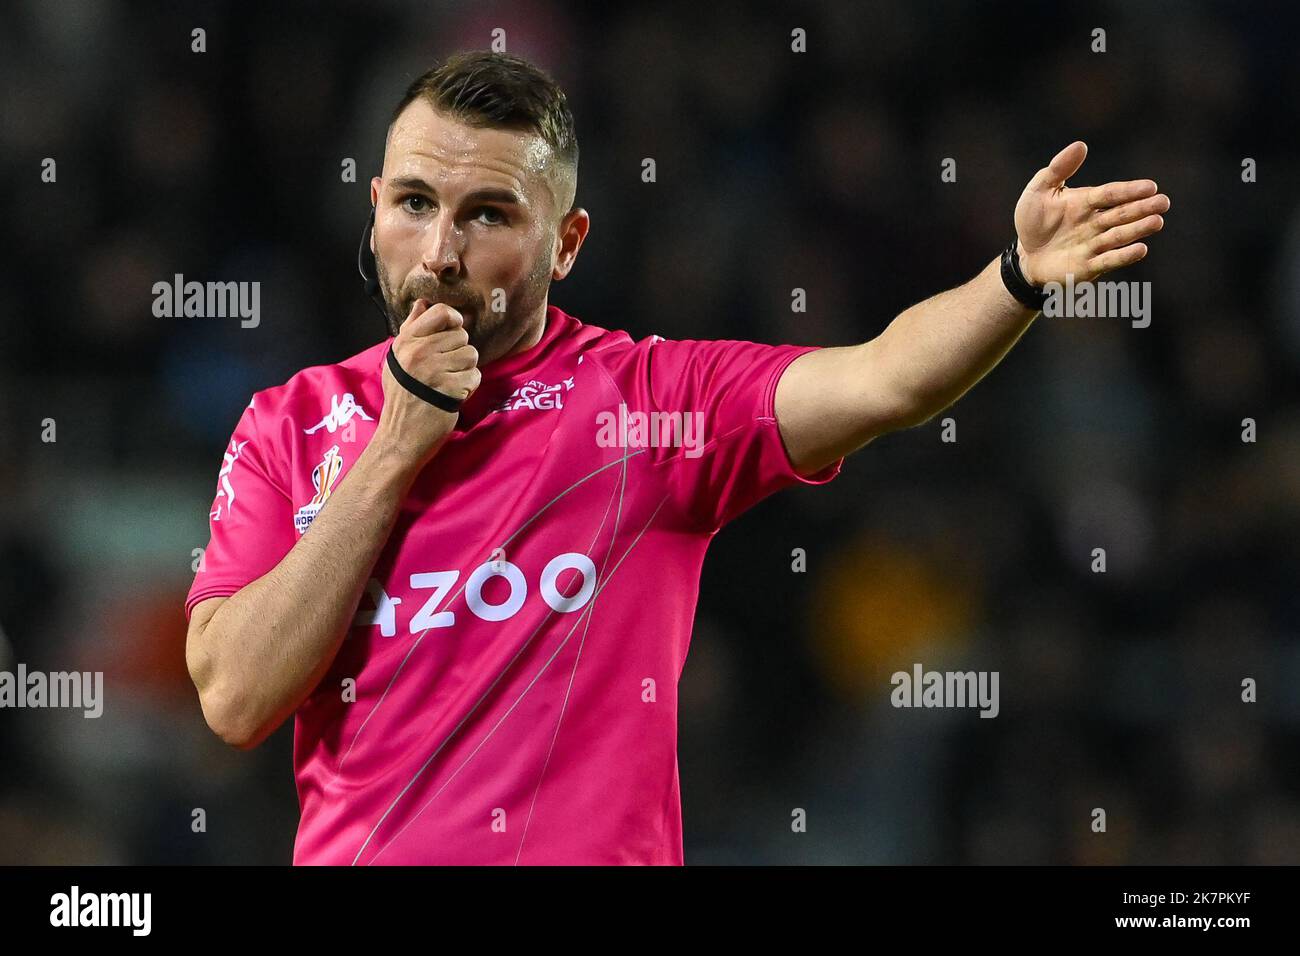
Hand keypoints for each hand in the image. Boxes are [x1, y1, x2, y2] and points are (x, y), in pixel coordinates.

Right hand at [376, 299, 481, 467]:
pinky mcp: (451, 389)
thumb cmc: (402, 395)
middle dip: (459, 352)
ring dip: (465, 370)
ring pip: (471, 355)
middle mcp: (419, 352)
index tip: (452, 333)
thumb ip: (412, 328)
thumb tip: (423, 303)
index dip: (453, 321)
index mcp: (406, 341)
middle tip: (445, 370)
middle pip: (461, 335)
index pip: (440, 312)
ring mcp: (435, 371)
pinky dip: (469, 388)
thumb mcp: (398, 358)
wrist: (401, 434)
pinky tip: (453, 395)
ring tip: (448, 382)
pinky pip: (475, 376)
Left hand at [1014, 141, 1169, 285]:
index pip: (1111, 194)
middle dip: (1142, 208)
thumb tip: (1080, 145)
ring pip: (1118, 236)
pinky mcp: (1088, 266)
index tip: (1150, 187)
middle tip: (1163, 202)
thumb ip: (1058, 169)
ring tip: (1157, 221)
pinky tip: (1141, 249)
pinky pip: (1107, 260)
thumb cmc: (1033, 221)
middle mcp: (1095, 223)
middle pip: (1121, 214)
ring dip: (1137, 229)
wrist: (1023, 256)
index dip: (1129, 190)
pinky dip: (1123, 256)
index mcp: (1086, 202)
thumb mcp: (1039, 191)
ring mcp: (1093, 245)